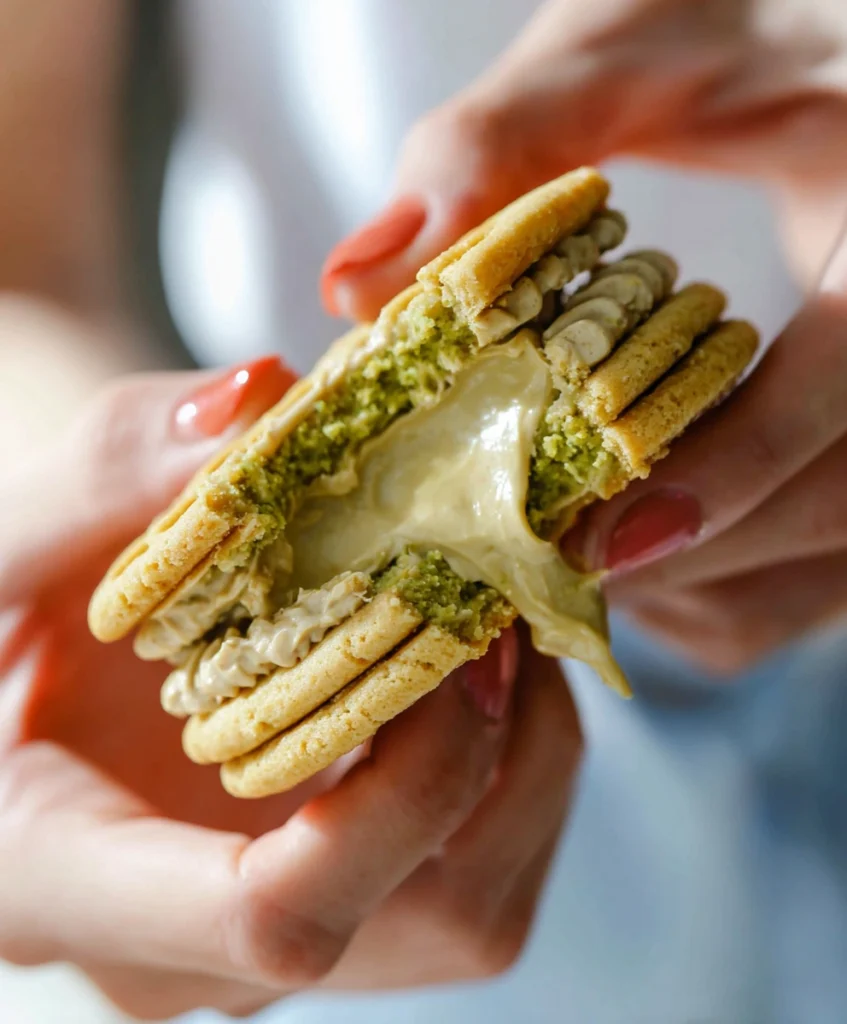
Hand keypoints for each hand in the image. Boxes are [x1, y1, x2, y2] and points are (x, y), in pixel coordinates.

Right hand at [0, 317, 580, 1018]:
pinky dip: (515, 758)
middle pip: (434, 911)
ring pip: (481, 900)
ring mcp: (272, 943)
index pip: (275, 916)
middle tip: (497, 598)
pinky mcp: (335, 905)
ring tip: (493, 617)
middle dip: (500, 743)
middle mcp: (193, 954)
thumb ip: (107, 466)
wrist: (13, 683)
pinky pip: (482, 863)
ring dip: (525, 747)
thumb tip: (260, 398)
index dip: (406, 787)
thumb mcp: (5, 535)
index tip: (449, 636)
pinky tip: (472, 660)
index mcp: (68, 882)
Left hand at [321, 0, 846, 673]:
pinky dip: (722, 567)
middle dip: (683, 549)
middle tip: (543, 554)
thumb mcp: (630, 45)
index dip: (727, 478)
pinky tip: (634, 521)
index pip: (837, 391)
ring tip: (573, 541)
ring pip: (823, 550)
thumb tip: (355, 284)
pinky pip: (813, 559)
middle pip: (832, 508)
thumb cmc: (754, 29)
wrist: (842, 55)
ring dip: (697, 568)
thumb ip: (497, 146)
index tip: (598, 542)